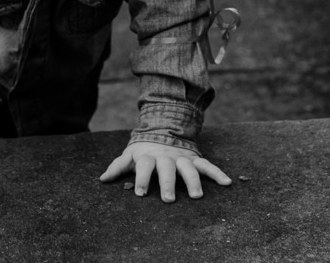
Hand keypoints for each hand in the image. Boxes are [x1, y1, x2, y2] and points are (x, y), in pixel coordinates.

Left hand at [99, 141, 231, 201]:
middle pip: (167, 169)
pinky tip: (227, 183)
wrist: (164, 129)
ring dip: (193, 181)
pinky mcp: (195, 158)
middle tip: (169, 199)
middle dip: (168, 183)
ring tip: (196, 196)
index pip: (144, 166)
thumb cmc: (144, 150)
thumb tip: (102, 179)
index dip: (141, 178)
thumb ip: (118, 166)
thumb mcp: (130, 155)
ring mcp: (182, 157)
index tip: (139, 193)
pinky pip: (207, 165)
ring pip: (188, 168)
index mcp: (149, 156)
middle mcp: (166, 156)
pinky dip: (217, 173)